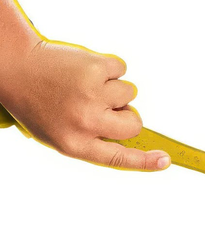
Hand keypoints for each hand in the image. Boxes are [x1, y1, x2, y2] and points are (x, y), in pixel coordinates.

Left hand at [0, 40, 169, 170]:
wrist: (13, 66)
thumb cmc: (39, 104)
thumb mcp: (61, 133)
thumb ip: (96, 139)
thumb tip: (134, 131)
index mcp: (75, 143)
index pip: (119, 158)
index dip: (145, 161)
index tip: (165, 161)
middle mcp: (85, 121)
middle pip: (134, 122)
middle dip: (127, 113)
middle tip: (104, 105)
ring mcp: (91, 94)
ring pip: (130, 93)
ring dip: (113, 87)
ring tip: (84, 84)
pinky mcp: (94, 68)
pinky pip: (121, 68)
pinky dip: (109, 67)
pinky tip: (85, 68)